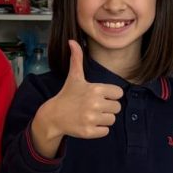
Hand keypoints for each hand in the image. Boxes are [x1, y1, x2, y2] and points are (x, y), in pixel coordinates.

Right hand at [31, 41, 123, 156]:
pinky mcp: (89, 132)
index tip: (99, 96)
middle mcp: (95, 104)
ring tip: (91, 115)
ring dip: (104, 119)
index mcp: (95, 89)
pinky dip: (99, 129)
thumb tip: (72, 41)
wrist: (53, 116)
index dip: (110, 95)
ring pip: (112, 120)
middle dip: (107, 108)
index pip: (118, 93)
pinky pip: (105, 131)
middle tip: (93, 107)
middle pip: (117, 107)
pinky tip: (89, 123)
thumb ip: (77, 59)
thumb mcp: (74, 77)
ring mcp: (91, 119)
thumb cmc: (67, 95)